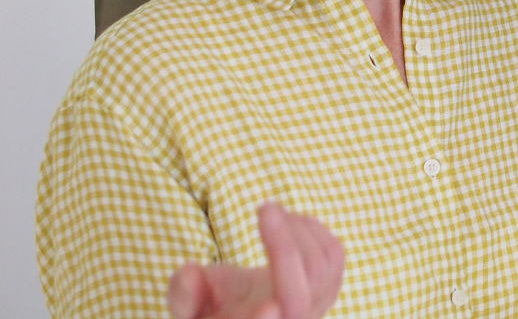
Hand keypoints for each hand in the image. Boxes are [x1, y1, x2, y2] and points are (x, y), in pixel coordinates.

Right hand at [167, 202, 343, 318]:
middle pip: (297, 299)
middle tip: (265, 207)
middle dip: (283, 249)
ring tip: (269, 211)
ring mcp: (316, 309)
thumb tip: (190, 274)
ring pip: (320, 270)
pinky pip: (334, 255)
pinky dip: (314, 230)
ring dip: (297, 231)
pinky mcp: (331, 288)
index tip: (270, 304)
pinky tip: (290, 221)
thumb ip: (184, 293)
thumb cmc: (215, 304)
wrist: (248, 306)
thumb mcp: (189, 303)